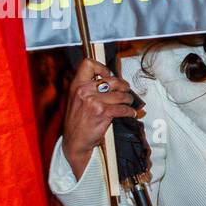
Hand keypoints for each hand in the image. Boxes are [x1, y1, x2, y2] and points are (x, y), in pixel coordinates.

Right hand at [61, 58, 138, 177]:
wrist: (75, 141)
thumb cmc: (77, 121)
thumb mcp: (77, 100)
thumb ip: (88, 88)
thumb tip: (109, 79)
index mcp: (77, 85)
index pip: (88, 64)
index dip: (102, 67)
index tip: (108, 75)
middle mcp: (84, 90)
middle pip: (112, 79)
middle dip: (123, 85)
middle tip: (126, 90)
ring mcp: (93, 101)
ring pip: (121, 95)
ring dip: (129, 99)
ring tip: (129, 102)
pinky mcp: (102, 112)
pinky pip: (123, 108)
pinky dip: (130, 112)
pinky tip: (130, 113)